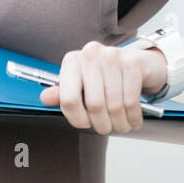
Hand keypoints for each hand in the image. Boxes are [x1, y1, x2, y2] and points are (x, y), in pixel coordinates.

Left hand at [38, 40, 168, 133]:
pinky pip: (131, 100)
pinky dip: (133, 116)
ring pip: (114, 105)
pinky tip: (133, 120)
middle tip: (106, 128)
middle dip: (102, 124)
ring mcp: (113, 56)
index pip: (68, 100)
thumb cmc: (106, 76)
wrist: (138, 63)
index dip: (77, 119)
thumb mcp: (82, 84)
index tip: (85, 123)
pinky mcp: (133, 63)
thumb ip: (63, 92)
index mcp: (72, 60)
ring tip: (121, 125)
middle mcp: (90, 54)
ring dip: (119, 123)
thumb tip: (45, 98)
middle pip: (93, 105)